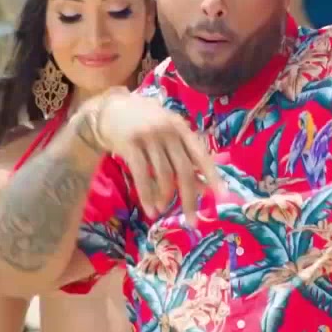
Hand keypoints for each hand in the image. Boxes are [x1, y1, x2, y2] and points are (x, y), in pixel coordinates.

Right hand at [87, 91, 220, 222]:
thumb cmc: (144, 124)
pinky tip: (151, 210)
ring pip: (163, 175)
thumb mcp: (168, 135)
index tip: (222, 196)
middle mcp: (168, 131)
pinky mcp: (130, 144)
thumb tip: (205, 187)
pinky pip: (142, 176)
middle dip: (190, 198)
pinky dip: (147, 196)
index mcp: (181, 127)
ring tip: (163, 210)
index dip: (212, 176)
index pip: (201, 154)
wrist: (109, 110)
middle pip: (184, 170)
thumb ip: (186, 157)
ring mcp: (149, 136)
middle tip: (193, 221)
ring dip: (165, 197)